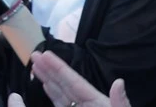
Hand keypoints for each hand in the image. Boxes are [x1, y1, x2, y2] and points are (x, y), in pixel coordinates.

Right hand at [11, 50, 130, 106]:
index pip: (76, 83)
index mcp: (99, 104)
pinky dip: (53, 96)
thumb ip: (120, 103)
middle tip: (35, 55)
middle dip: (50, 70)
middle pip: (66, 86)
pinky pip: (62, 106)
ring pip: (62, 95)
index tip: (46, 54)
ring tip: (35, 68)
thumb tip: (118, 82)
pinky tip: (46, 88)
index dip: (60, 69)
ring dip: (48, 81)